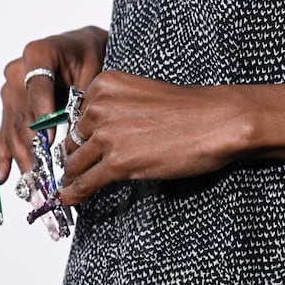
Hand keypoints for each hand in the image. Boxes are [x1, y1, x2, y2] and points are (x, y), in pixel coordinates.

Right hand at [0, 26, 107, 184]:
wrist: (81, 49)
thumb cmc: (89, 55)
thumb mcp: (93, 70)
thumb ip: (81, 98)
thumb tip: (75, 134)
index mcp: (38, 54)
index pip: (37, 88)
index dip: (42, 115)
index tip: (50, 138)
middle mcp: (17, 71)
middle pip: (22, 114)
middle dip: (32, 147)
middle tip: (43, 174)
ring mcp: (10, 90)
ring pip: (14, 128)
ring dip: (22, 158)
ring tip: (32, 183)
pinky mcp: (9, 107)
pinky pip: (4, 133)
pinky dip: (5, 156)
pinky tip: (5, 175)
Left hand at [57, 70, 248, 206]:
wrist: (215, 121)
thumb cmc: (189, 109)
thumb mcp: (142, 95)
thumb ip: (116, 108)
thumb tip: (98, 134)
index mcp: (106, 84)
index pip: (76, 114)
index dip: (79, 135)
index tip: (78, 147)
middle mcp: (100, 106)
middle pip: (73, 139)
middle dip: (76, 155)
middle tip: (79, 168)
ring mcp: (107, 135)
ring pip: (75, 163)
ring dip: (72, 177)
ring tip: (71, 186)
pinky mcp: (117, 162)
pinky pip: (84, 183)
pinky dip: (73, 194)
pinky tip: (69, 199)